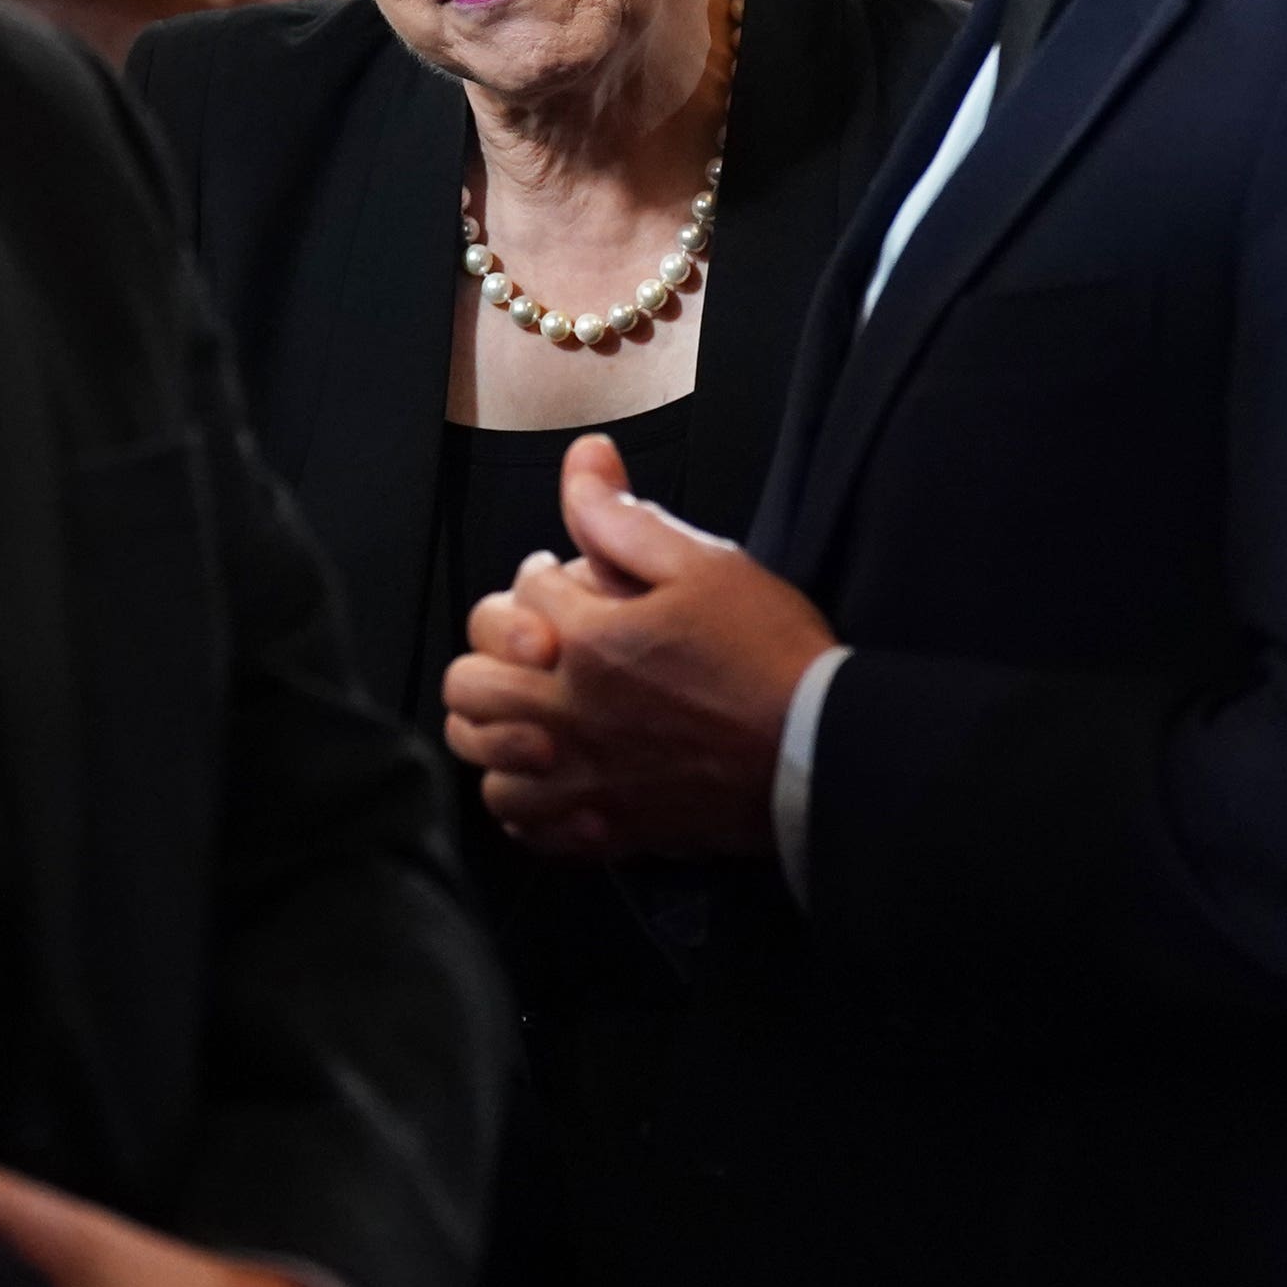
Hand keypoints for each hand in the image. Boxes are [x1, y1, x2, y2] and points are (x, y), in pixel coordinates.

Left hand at [437, 433, 832, 859]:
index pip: (519, 593)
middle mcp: (566, 711)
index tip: (573, 581)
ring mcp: (578, 775)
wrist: (816, 753)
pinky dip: (520, 796)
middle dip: (495, 650)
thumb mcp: (705, 564)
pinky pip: (522, 821)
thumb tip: (583, 460)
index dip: (545, 575)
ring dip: (493, 725)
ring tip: (526, 707)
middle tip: (535, 644)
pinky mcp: (602, 825)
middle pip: (470, 679)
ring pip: (482, 754)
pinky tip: (545, 772)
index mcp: (585, 640)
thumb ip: (624, 516)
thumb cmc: (769, 659)